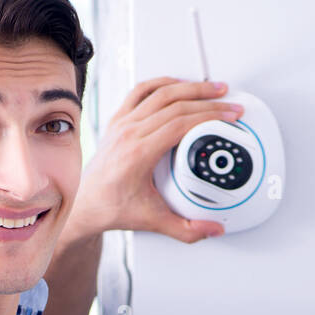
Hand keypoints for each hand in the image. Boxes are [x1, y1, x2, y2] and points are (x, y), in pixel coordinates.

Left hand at [70, 77, 244, 243]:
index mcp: (138, 153)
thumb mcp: (154, 221)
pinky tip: (179, 84)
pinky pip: (140, 91)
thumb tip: (213, 230)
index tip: (229, 116)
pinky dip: (162, 83)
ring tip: (213, 88)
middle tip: (230, 103)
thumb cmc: (111, 208)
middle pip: (175, 105)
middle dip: (209, 101)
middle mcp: (129, 133)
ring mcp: (122, 124)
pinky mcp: (118, 120)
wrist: (85, 204)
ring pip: (160, 93)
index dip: (210, 116)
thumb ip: (187, 230)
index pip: (180, 124)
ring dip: (190, 87)